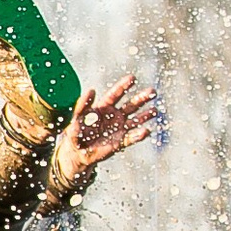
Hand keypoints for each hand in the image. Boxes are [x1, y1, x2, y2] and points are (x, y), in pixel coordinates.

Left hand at [52, 76, 160, 190]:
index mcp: (103, 108)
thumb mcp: (76, 118)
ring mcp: (119, 128)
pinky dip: (139, 135)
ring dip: (145, 115)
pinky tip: (146, 131)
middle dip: (141, 98)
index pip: (115, 94)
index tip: (132, 78)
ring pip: (135, 120)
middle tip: (152, 91)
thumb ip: (82, 105)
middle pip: (130, 105)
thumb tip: (91, 90)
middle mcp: (114, 116)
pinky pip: (131, 138)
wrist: (77, 153)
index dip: (123, 86)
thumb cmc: (76, 133)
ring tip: (154, 111)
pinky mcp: (120, 142)